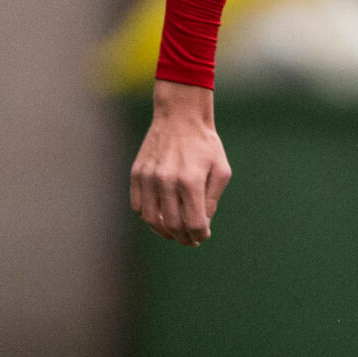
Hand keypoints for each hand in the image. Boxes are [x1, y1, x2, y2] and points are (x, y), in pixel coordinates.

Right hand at [131, 80, 231, 245]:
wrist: (180, 116)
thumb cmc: (205, 144)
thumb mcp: (221, 170)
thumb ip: (212, 200)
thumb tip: (201, 224)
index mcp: (191, 181)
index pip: (194, 223)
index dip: (200, 235)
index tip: (203, 236)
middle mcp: (166, 181)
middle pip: (171, 225)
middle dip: (183, 238)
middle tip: (190, 240)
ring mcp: (148, 177)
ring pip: (151, 219)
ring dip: (164, 231)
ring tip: (175, 232)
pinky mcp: (136, 173)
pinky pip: (138, 205)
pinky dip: (148, 216)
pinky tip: (160, 216)